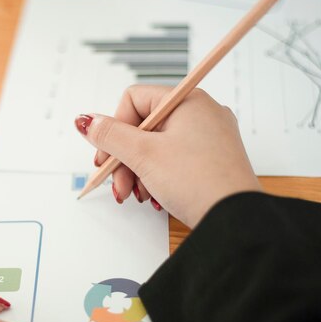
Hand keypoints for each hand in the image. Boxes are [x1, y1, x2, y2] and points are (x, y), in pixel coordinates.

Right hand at [75, 85, 261, 227]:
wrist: (234, 220)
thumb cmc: (198, 182)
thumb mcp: (143, 155)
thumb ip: (109, 135)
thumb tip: (86, 120)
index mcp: (187, 101)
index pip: (134, 100)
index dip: (115, 128)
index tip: (108, 156)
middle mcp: (200, 114)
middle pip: (143, 127)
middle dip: (124, 158)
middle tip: (118, 183)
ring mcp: (208, 137)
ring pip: (156, 147)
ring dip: (138, 172)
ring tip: (137, 195)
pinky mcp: (211, 160)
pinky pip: (173, 160)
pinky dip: (157, 177)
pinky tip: (154, 197)